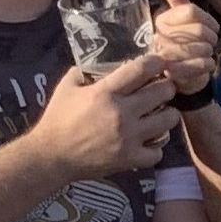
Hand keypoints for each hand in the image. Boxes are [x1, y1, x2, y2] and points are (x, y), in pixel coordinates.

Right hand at [36, 48, 180, 181]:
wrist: (51, 156)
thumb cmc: (57, 120)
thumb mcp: (67, 87)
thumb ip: (84, 72)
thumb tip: (100, 64)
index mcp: (105, 92)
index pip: (141, 69)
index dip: (155, 62)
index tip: (160, 62)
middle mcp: (122, 112)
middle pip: (162, 92)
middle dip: (167, 87)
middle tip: (163, 89)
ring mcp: (129, 137)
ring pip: (169, 120)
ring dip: (168, 114)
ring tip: (161, 115)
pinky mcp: (130, 158)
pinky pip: (158, 151)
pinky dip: (156, 146)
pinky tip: (149, 142)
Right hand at [144, 0, 220, 104]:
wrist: (181, 75)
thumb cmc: (183, 41)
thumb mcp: (180, 17)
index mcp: (162, 20)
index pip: (191, 11)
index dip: (208, 20)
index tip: (212, 27)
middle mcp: (159, 37)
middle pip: (199, 31)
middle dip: (211, 38)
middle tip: (208, 43)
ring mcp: (165, 57)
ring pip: (201, 48)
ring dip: (209, 52)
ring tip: (205, 54)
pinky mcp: (173, 75)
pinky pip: (201, 65)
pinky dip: (209, 65)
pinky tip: (205, 65)